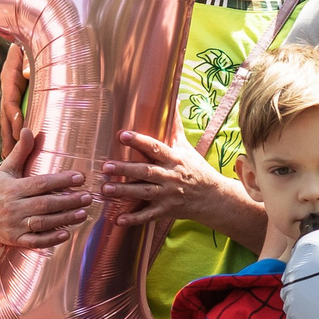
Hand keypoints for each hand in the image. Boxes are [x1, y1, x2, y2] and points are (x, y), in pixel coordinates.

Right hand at [0, 126, 91, 251]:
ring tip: (83, 213)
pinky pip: (34, 241)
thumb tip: (28, 129)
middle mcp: (14, 207)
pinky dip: (50, 239)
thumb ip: (21, 152)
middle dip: (68, 201)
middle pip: (45, 204)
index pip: (40, 183)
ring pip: (42, 223)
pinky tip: (66, 234)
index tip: (80, 177)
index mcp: (14, 188)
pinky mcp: (15, 240)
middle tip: (87, 197)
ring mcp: (14, 225)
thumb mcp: (7, 170)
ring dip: (64, 219)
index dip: (61, 180)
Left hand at [103, 130, 254, 232]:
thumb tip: (173, 99)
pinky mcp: (166, 210)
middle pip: (145, 171)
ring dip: (124, 191)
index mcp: (174, 159)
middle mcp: (170, 176)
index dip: (139, 141)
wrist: (212, 197)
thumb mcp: (186, 147)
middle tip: (105, 166)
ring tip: (105, 188)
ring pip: (144, 193)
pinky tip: (117, 220)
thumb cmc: (195, 168)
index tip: (122, 135)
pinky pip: (148, 216)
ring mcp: (168, 195)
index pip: (156, 148)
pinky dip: (133, 219)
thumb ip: (175, 126)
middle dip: (125, 169)